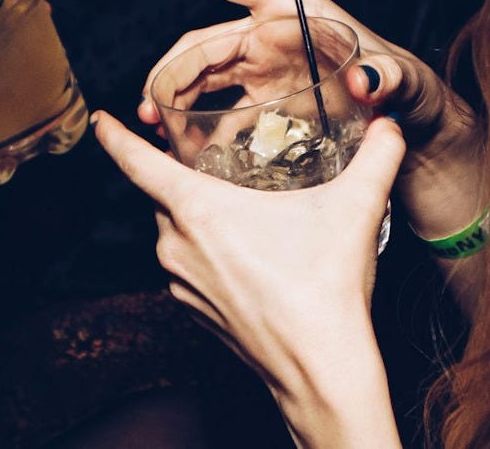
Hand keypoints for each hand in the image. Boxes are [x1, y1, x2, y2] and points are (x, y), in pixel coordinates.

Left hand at [94, 110, 402, 443]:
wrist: (319, 369)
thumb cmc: (324, 286)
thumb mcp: (354, 208)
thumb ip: (376, 157)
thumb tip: (390, 123)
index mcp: (197, 209)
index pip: (137, 163)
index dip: (116, 137)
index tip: (99, 120)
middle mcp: (176, 244)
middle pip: (165, 195)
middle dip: (184, 176)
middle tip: (218, 163)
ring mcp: (179, 281)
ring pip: (176, 230)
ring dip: (198, 216)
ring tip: (241, 211)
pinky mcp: (191, 309)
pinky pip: (186, 264)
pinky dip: (205, 250)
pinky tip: (245, 254)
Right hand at [134, 0, 483, 238]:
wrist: (411, 128)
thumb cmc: (411, 89)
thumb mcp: (405, 79)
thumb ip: (388, 76)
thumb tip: (367, 79)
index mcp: (292, 11)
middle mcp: (271, 34)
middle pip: (204, 41)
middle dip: (170, 69)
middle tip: (151, 109)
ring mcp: (264, 68)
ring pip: (203, 74)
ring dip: (174, 97)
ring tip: (156, 128)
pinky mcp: (266, 101)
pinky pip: (221, 109)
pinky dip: (199, 125)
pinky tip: (185, 149)